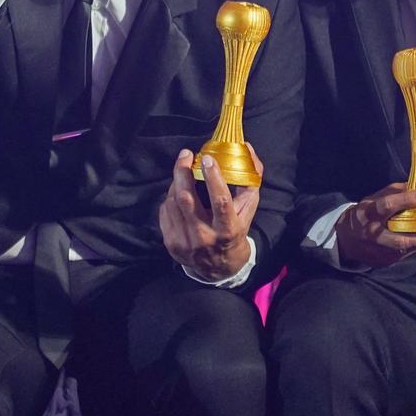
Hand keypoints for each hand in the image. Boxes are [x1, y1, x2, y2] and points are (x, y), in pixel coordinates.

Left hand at [158, 147, 261, 281]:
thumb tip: (246, 148)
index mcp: (228, 229)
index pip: (220, 201)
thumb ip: (250, 179)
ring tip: (183, 172)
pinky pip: (166, 212)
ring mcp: (185, 242)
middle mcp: (205, 237)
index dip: (214, 178)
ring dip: (176, 183)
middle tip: (185, 155)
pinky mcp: (171, 244)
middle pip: (187, 199)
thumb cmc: (236, 231)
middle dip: (183, 172)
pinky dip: (171, 198)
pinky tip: (179, 193)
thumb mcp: (249, 208)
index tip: (207, 158)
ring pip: (173, 203)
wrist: (219, 267)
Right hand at [335, 182, 415, 267]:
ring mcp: (378, 251)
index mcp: (367, 213)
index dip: (405, 200)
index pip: (386, 206)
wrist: (346, 239)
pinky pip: (404, 254)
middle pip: (399, 238)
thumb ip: (402, 191)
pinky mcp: (384, 261)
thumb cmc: (367, 213)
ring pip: (405, 248)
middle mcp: (371, 234)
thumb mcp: (377, 198)